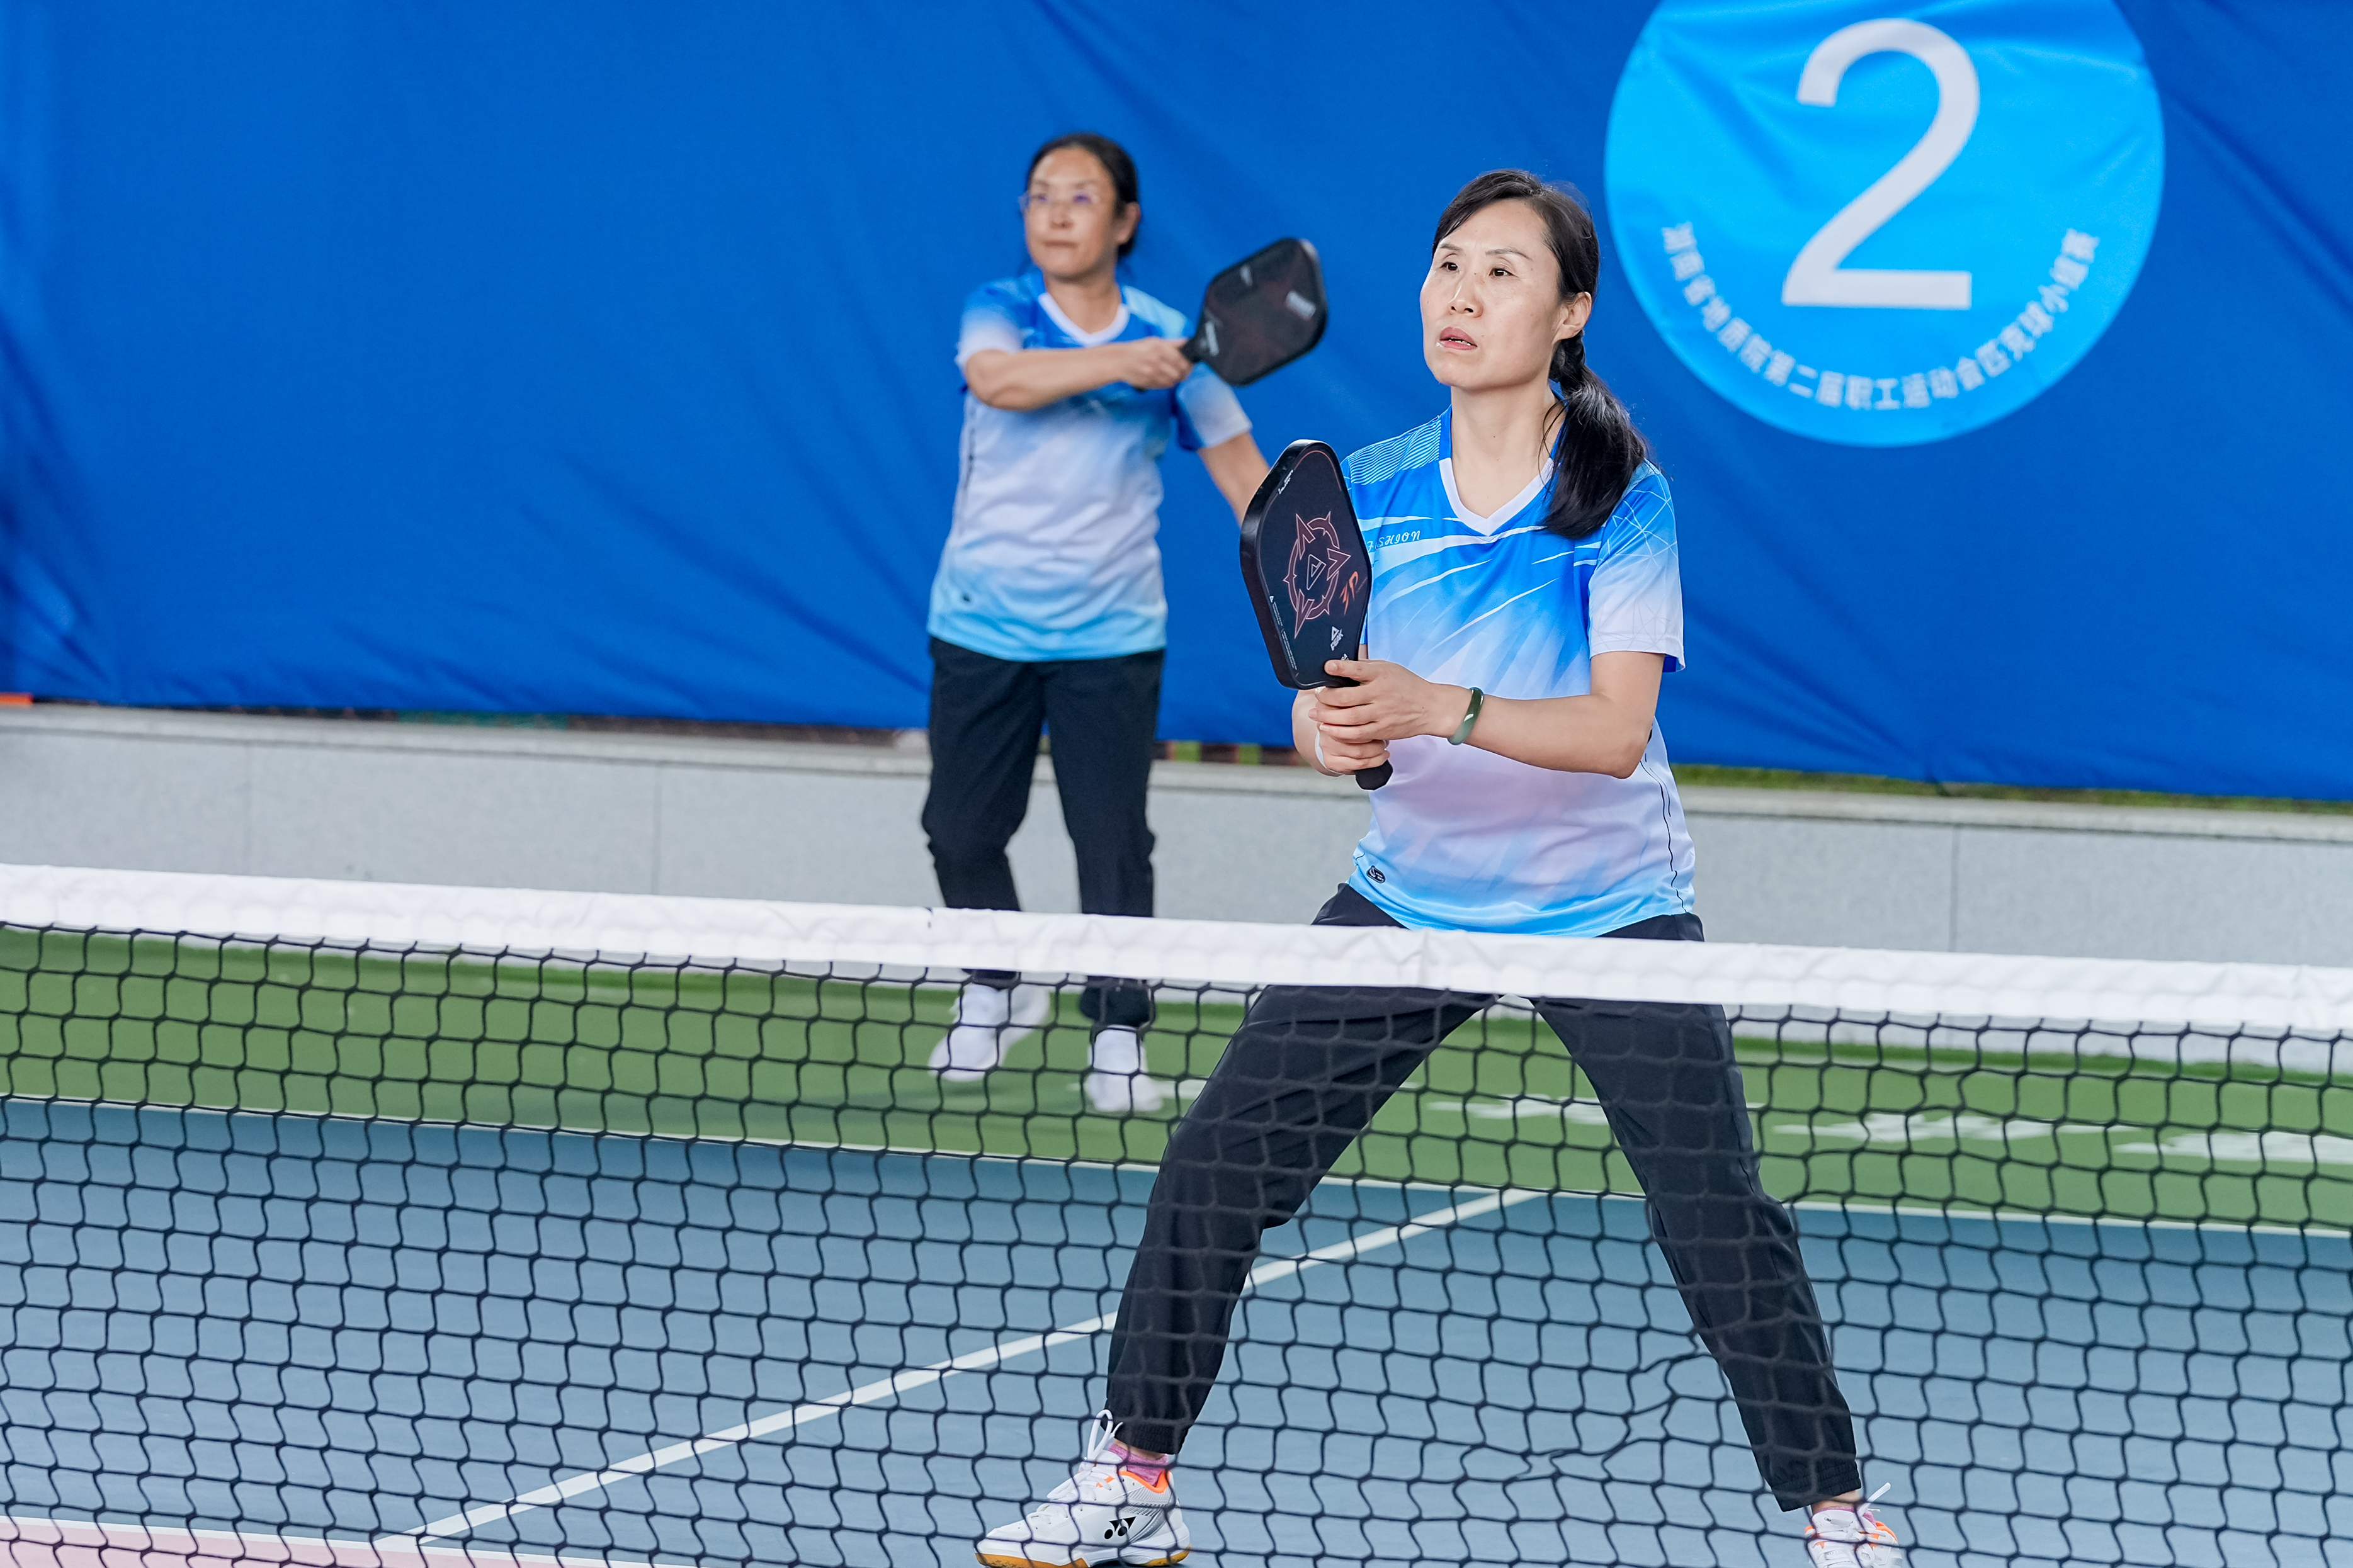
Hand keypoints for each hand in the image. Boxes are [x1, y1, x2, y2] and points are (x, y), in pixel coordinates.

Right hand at [1117, 336, 1192, 389]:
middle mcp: (1155, 361)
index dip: (1189, 365)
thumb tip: (1187, 342)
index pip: (1181, 361)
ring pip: (1173, 381)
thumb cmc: (1138, 350)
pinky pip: (1164, 386)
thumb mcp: (1155, 341)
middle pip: (1179, 373)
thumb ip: (1173, 343)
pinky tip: (1165, 378)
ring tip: (1173, 374)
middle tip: (1184, 371)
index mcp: (1159, 348)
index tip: (1190, 365)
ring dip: (1176, 379)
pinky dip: (1167, 383)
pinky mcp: (1148, 383)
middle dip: (1184, 373)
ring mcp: (1151, 373)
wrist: (1120, 361)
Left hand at [1311, 656, 1460, 746]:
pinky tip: (1328, 729)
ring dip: (1328, 717)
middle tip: (1316, 697)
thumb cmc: (1406, 685)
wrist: (1430, 707)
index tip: (1326, 667)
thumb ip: (1365, 667)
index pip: (1358, 670)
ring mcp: (1382, 714)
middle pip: (1347, 698)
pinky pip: (1357, 735)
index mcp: (1382, 675)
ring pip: (1349, 718)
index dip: (1340, 668)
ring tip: (1315, 715)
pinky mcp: (1383, 729)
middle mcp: (1381, 694)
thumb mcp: (1389, 668)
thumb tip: (1339, 664)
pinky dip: (1340, 733)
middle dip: (1326, 698)